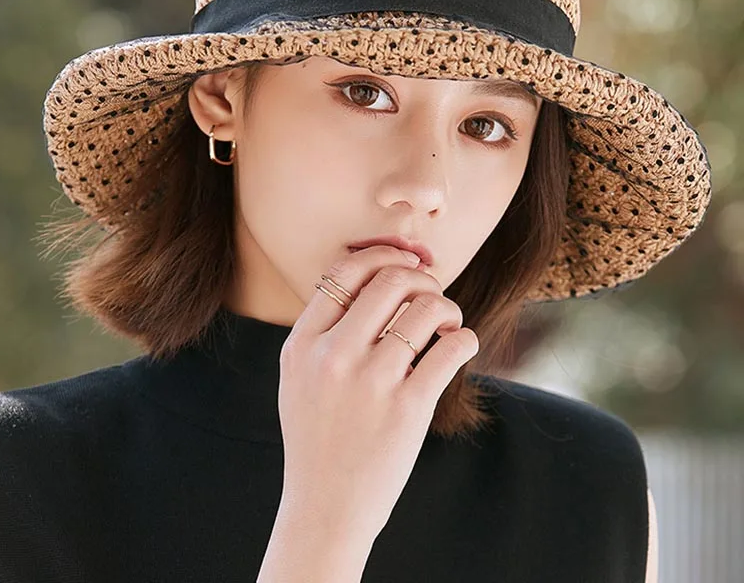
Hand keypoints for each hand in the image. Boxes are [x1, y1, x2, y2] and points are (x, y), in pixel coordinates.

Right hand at [276, 245, 479, 542]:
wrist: (326, 507)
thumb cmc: (317, 435)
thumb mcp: (297, 376)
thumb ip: (323, 328)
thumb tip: (375, 277)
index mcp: (301, 343)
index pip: (346, 270)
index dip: (383, 255)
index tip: (403, 262)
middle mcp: (332, 355)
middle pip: (391, 279)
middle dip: (421, 277)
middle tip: (430, 294)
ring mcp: (370, 381)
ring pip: (426, 307)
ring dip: (447, 307)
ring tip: (447, 323)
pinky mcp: (408, 407)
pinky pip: (452, 347)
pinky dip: (465, 337)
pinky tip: (460, 345)